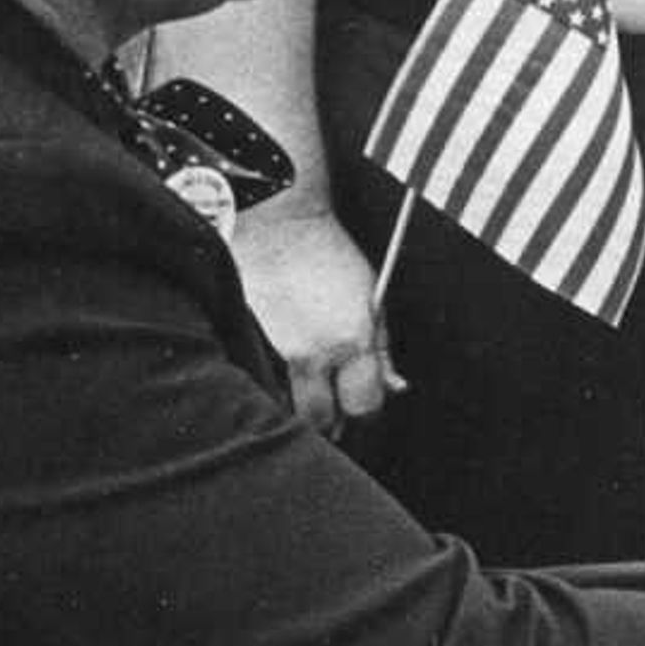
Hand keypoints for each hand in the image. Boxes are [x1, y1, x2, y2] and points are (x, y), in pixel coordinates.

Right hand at [233, 205, 392, 432]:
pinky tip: (286, 364)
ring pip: (290, 408)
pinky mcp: (249, 345)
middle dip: (332, 422)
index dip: (368, 410)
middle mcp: (312, 353)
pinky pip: (267, 382)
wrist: (276, 223)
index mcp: (351, 340)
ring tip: (313, 385)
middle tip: (337, 405)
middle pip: (322, 421)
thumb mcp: (373, 299)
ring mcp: (276, 351)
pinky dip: (277, 384)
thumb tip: (395, 387)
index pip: (365, 406)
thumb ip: (383, 350)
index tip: (366, 401)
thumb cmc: (330, 255)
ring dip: (303, 407)